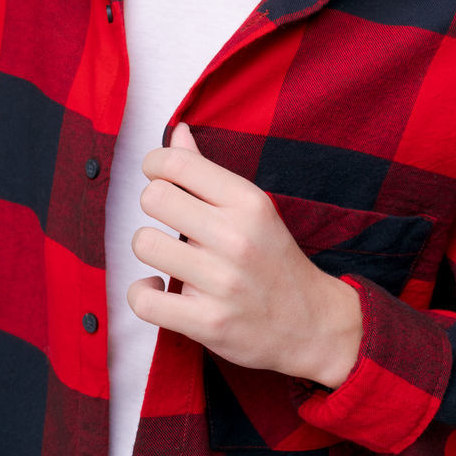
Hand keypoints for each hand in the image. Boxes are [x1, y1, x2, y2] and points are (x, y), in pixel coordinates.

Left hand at [127, 123, 363, 388]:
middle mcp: (235, 238)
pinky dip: (143, 294)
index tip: (157, 176)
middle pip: (154, 198)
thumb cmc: (274, 259)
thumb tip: (178, 131)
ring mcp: (222, 283)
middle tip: (167, 219)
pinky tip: (160, 289)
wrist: (312, 324)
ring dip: (149, 249)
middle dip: (152, 205)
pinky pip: (145, 300)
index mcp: (248, 202)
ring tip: (168, 255)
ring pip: (143, 244)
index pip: (178, 163)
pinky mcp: (208, 323)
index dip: (155, 164)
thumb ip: (208, 170)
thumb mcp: (252, 207)